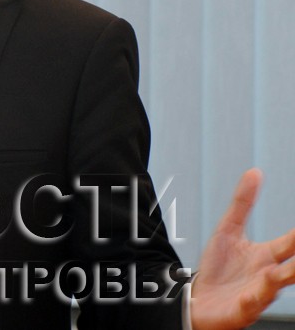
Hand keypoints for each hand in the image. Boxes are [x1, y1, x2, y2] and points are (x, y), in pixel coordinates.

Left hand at [191, 168, 294, 329]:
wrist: (197, 300)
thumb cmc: (218, 268)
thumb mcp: (227, 229)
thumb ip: (242, 203)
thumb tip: (255, 172)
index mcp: (267, 256)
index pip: (293, 243)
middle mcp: (268, 276)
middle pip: (293, 267)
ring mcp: (257, 294)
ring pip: (275, 287)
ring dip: (282, 278)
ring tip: (283, 271)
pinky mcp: (241, 310)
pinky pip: (249, 306)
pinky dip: (252, 301)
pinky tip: (251, 296)